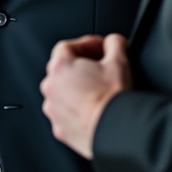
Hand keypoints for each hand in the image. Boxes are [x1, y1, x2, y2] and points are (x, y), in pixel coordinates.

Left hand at [40, 33, 130, 158]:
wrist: (116, 131)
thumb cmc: (113, 99)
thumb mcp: (120, 62)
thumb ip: (114, 43)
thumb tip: (113, 41)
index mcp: (60, 66)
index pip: (67, 47)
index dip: (86, 45)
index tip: (100, 48)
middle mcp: (51, 86)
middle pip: (62, 69)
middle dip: (81, 67)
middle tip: (100, 69)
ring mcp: (53, 108)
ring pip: (62, 92)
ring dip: (77, 89)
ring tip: (97, 92)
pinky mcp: (59, 127)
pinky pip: (65, 113)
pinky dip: (76, 110)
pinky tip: (93, 110)